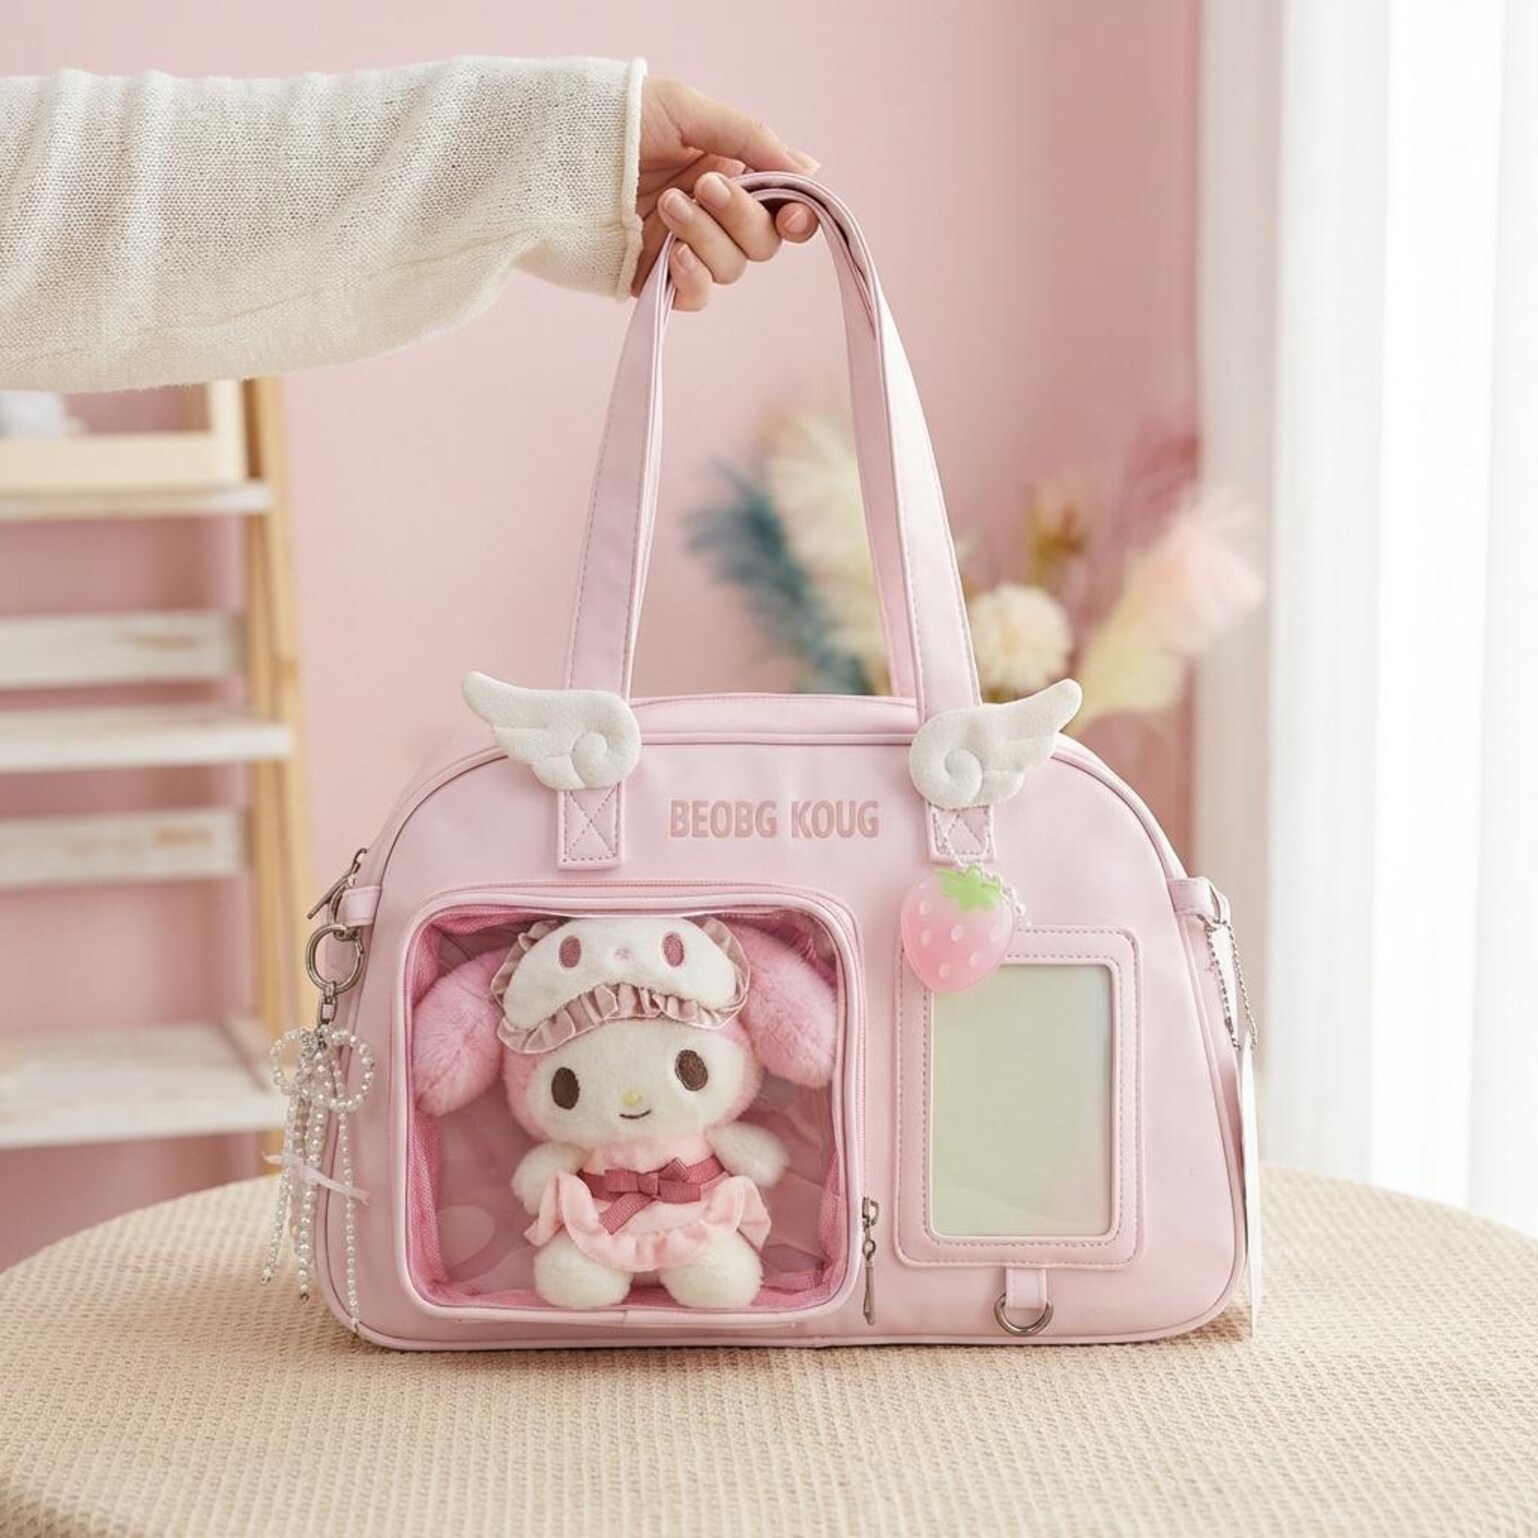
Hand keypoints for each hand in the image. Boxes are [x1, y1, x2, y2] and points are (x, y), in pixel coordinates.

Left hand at [635, 77, 820, 309]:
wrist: (554, 151)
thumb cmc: (617, 118)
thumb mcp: (689, 112)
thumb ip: (751, 139)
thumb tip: (810, 167)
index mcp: (731, 171)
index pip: (782, 207)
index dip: (796, 218)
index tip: (791, 217)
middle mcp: (715, 214)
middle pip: (762, 243)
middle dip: (739, 218)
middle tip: (704, 186)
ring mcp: (686, 248)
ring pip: (731, 269)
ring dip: (706, 238)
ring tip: (666, 204)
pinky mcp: (656, 278)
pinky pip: (696, 296)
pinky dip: (692, 277)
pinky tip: (671, 253)